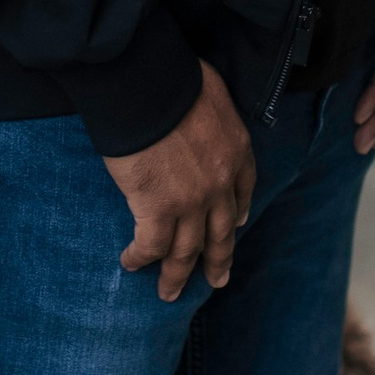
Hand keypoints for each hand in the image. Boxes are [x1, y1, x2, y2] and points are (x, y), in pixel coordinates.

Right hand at [105, 62, 255, 301]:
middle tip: (217, 280)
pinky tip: (131, 264)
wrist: (152, 90)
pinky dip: (140, 258)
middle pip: (221, 234)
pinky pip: (150, 246)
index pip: (242, 192)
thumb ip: (213, 115)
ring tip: (168, 293)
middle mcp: (219, 185)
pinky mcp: (156, 210)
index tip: (236, 225)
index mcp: (236, 153)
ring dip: (176, 276)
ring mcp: (190, 203)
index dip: (238, 214)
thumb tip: (203, 113)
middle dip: (218, 261)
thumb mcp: (214, 94)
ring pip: (186, 251)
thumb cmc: (176, 80)